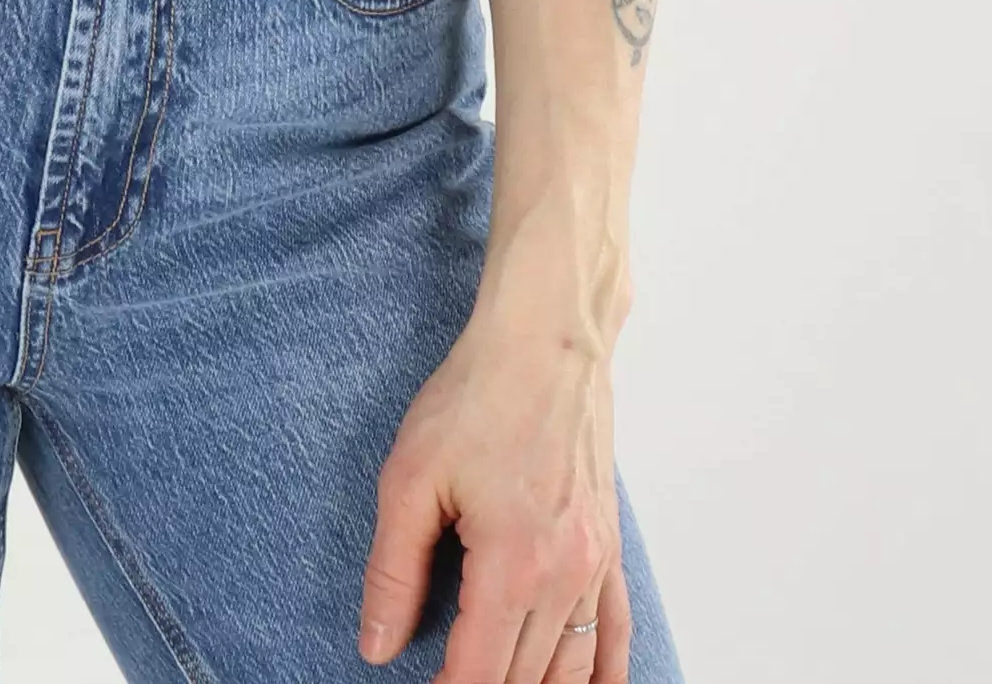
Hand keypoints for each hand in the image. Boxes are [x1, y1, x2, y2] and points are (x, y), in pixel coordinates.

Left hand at [358, 300, 628, 682]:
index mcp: (512, 566)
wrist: (546, 342)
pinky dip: (603, 675)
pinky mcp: (608, 548)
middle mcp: (564, 578)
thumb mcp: (410, 478)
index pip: (478, 676)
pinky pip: (615, 634)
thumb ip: (392, 571)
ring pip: (572, 670)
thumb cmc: (476, 397)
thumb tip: (376, 645)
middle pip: (523, 680)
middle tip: (445, 681)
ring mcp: (595, 566)